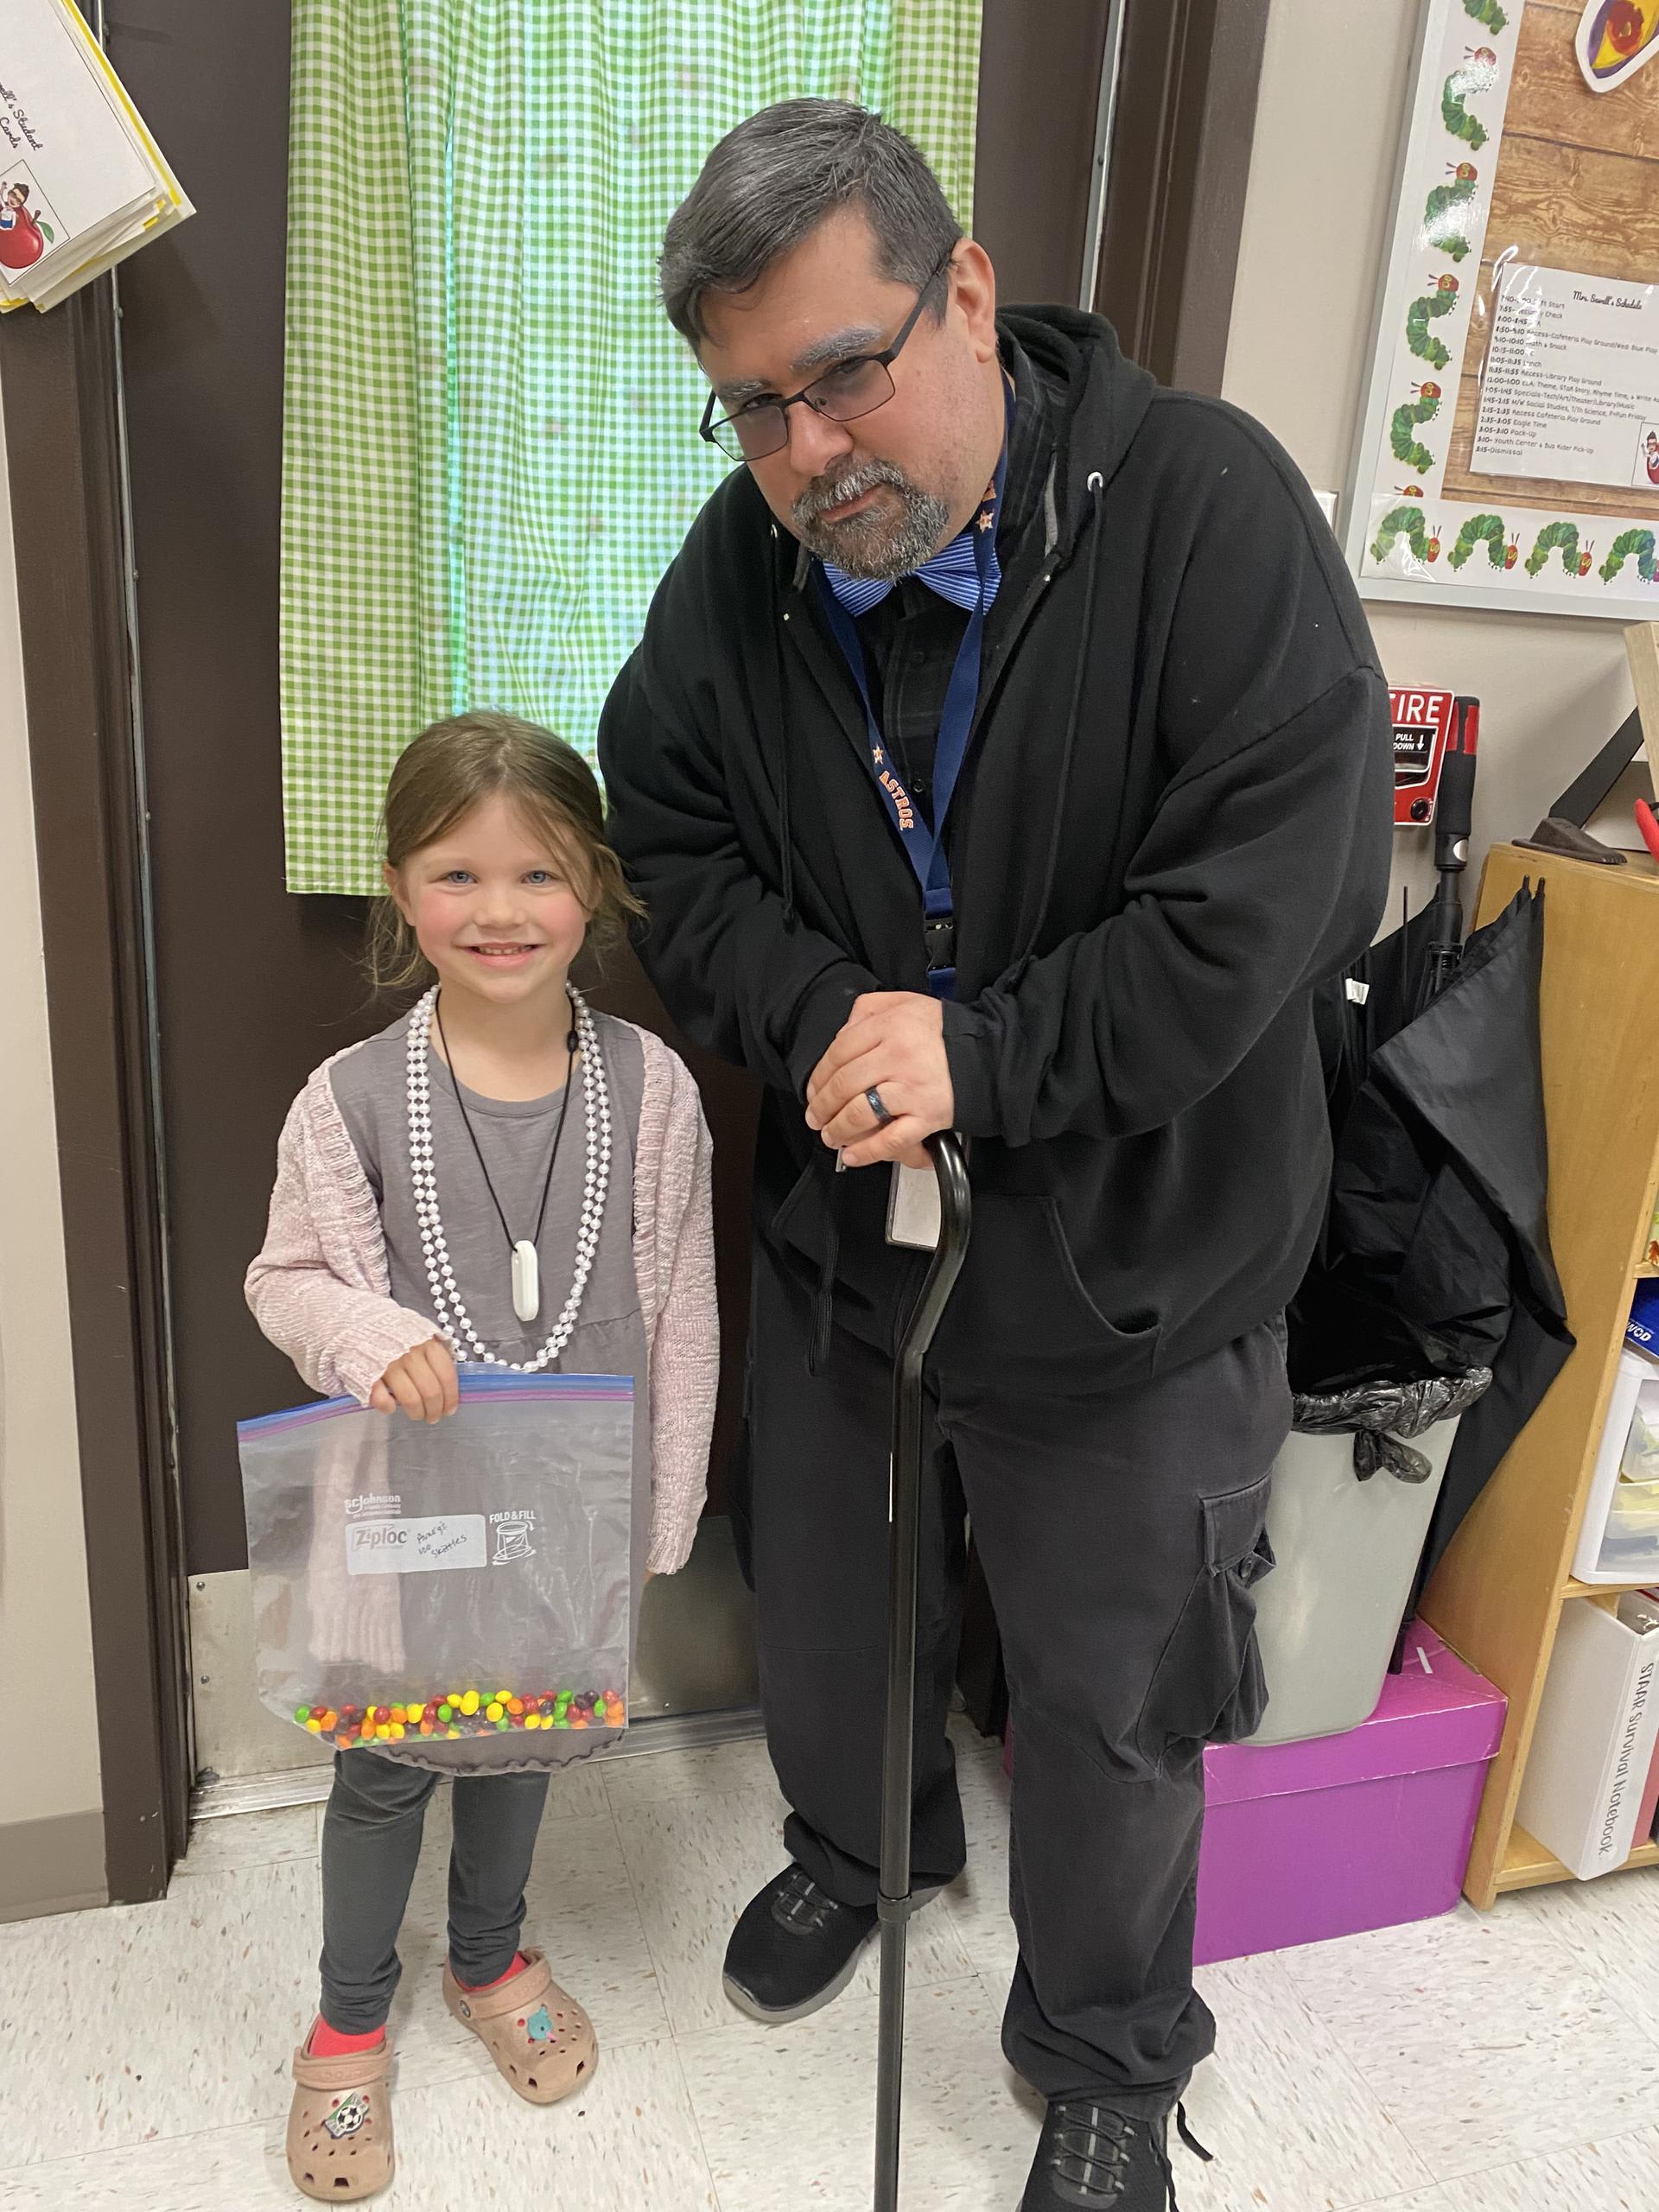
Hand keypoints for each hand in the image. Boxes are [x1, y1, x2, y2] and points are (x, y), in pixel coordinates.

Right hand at [370, 1338, 458, 1422]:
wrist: (360, 1324)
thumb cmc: (396, 1334)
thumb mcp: (421, 1335)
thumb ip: (435, 1355)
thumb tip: (448, 1382)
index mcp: (427, 1344)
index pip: (446, 1376)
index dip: (451, 1397)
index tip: (450, 1409)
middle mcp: (410, 1353)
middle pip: (431, 1391)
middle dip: (435, 1410)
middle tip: (433, 1417)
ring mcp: (389, 1364)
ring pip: (410, 1398)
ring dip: (417, 1412)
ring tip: (417, 1415)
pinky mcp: (368, 1374)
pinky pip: (382, 1399)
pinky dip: (388, 1407)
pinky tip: (392, 1407)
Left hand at [805, 992, 953, 1168]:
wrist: (987, 1055)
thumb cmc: (944, 1032)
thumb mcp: (906, 1002)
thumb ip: (869, 1009)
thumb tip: (842, 1031)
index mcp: (889, 1027)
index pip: (839, 1052)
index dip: (819, 1076)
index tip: (813, 1089)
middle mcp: (898, 1057)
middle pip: (844, 1085)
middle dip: (822, 1106)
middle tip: (815, 1116)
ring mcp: (912, 1089)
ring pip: (860, 1113)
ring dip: (838, 1129)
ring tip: (830, 1135)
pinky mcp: (928, 1116)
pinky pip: (891, 1138)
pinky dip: (868, 1151)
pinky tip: (854, 1154)